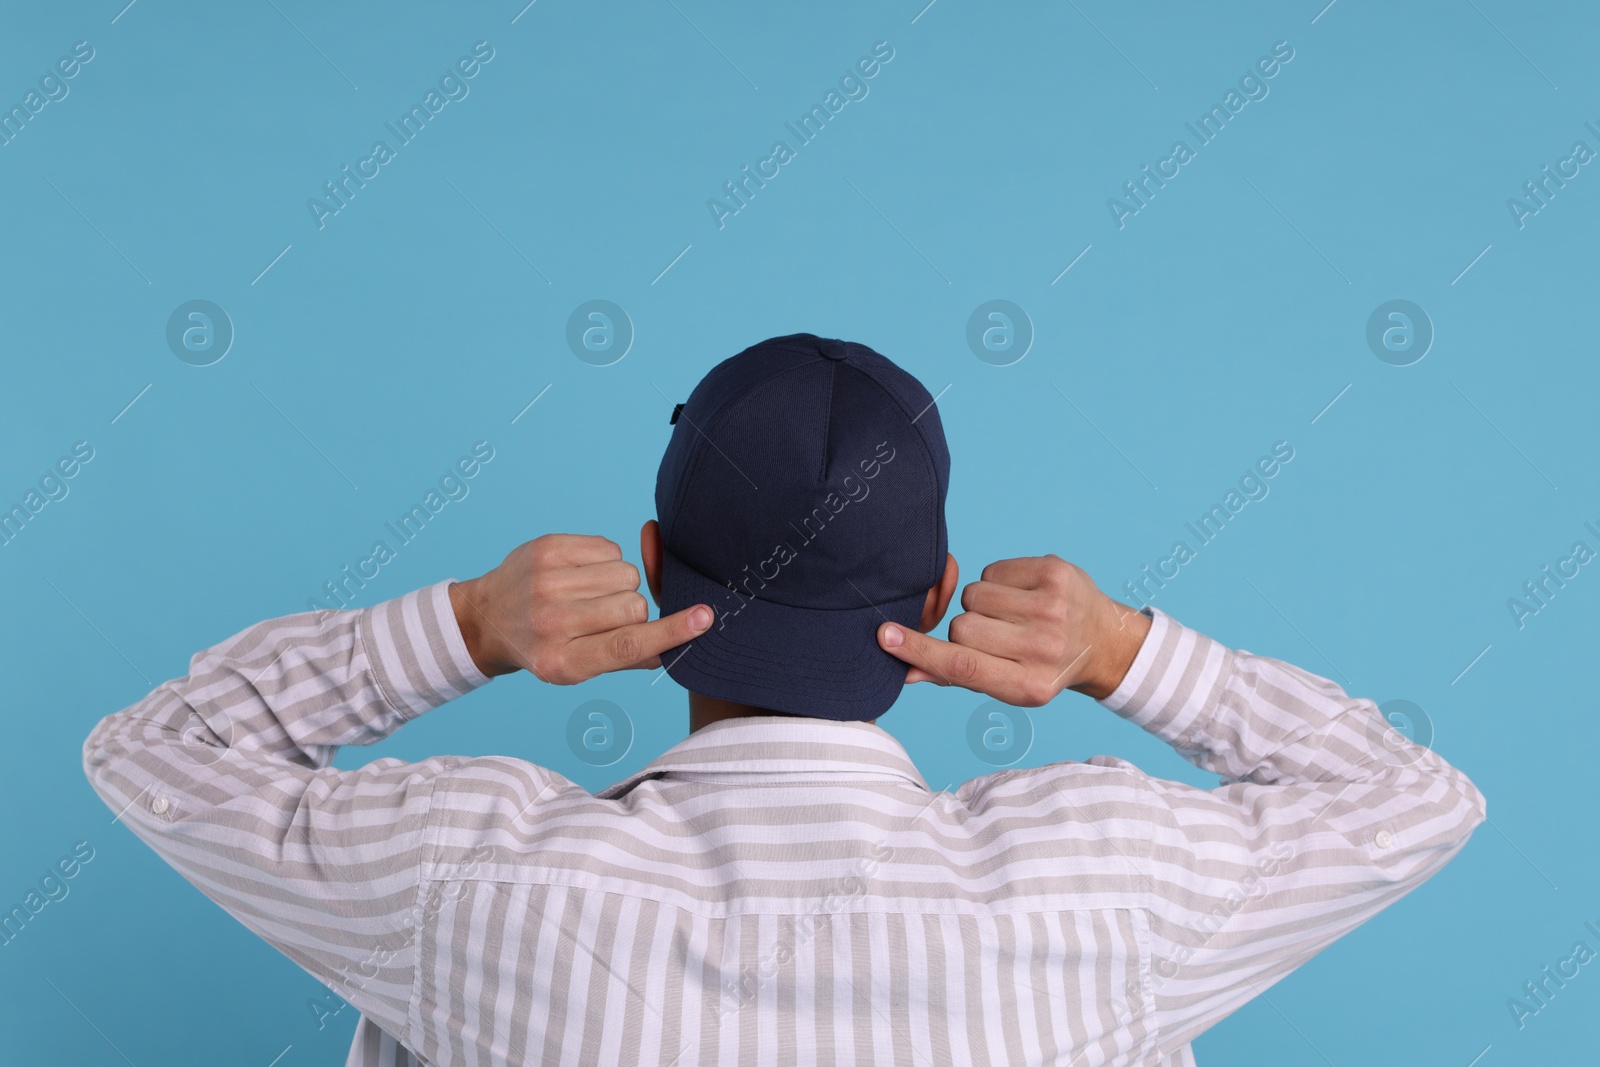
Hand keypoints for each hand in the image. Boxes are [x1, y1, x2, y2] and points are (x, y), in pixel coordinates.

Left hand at [448, 534, 711, 682]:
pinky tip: (581, 574)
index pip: (627, 646)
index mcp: (563, 661)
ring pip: (625, 573)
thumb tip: (670, 646)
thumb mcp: (576, 669)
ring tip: (590, 594)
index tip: (704, 618)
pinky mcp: (548, 549)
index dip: (670, 632)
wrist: (488, 617)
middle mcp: (552, 622)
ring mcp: (547, 582)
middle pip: (633, 604)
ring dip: (619, 584)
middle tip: (605, 616)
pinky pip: (609, 548)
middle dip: (632, 609)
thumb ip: (625, 659)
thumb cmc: (543, 646)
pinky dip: (605, 561)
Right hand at [875, 554, 1150, 705]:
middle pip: (962, 626)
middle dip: (966, 627)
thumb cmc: (1044, 665)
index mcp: (1029, 686)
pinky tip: (1023, 595)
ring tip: (1012, 614)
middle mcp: (1044, 648)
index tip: (885, 636)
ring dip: (982, 604)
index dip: (920, 650)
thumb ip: (957, 676)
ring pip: (974, 595)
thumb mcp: (1007, 685)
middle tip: (996, 635)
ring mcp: (1052, 608)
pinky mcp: (1055, 573)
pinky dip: (999, 581)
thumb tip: (907, 672)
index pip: (962, 666)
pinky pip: (993, 570)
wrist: (1102, 640)